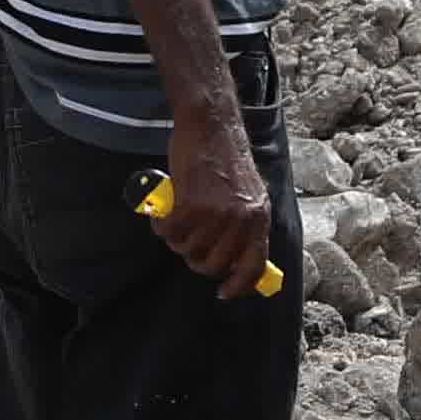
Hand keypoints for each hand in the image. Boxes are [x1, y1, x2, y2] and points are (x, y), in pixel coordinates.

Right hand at [153, 112, 276, 286]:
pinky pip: (170, 233)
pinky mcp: (191, 205)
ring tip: (175, 222)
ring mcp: (216, 214)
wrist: (211, 127)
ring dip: (177, 241)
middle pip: (214, 264)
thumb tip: (238, 261)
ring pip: (188, 250)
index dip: (238, 285)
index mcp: (259, 218)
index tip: (224, 293)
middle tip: (189, 244)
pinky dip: (161, 227)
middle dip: (197, 259)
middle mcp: (241, 220)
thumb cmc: (226, 158)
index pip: (253, 266)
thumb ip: (246, 225)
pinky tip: (162, 215)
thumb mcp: (249, 194)